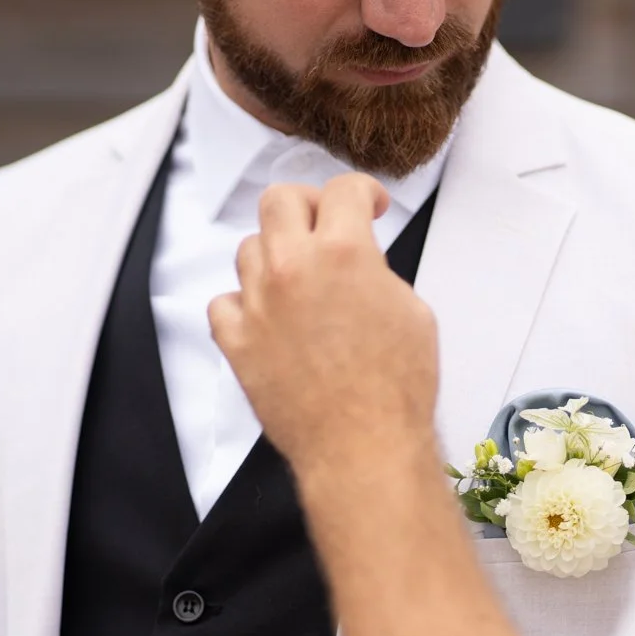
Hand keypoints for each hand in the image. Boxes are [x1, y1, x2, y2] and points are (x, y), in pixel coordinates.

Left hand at [209, 174, 439, 476]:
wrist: (363, 445)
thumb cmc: (394, 390)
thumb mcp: (410, 310)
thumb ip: (377, 271)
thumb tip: (362, 265)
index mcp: (343, 252)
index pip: (342, 190)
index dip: (362, 191)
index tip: (366, 204)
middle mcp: (293, 269)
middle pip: (279, 200)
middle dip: (306, 205)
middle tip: (323, 223)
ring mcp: (259, 303)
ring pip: (249, 248)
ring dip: (275, 255)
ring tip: (299, 281)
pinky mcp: (237, 340)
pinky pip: (223, 302)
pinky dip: (244, 304)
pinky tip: (268, 316)